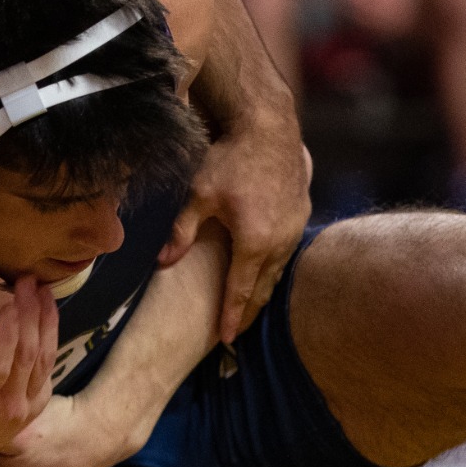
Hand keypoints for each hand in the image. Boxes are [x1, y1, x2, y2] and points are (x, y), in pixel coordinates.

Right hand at [0, 275, 59, 466]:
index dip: (7, 333)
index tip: (8, 302)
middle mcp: (8, 408)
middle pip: (27, 356)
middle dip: (30, 314)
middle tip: (27, 281)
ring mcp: (26, 409)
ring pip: (45, 360)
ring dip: (47, 322)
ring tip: (44, 290)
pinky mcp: (35, 406)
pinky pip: (49, 369)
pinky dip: (51, 340)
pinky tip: (47, 316)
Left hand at [162, 128, 309, 346]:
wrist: (269, 127)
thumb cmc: (231, 159)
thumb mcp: (199, 194)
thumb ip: (182, 232)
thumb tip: (162, 262)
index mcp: (255, 242)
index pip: (241, 290)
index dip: (233, 316)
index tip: (227, 339)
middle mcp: (280, 241)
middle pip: (264, 287)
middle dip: (250, 311)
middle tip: (239, 332)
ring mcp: (295, 227)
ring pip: (279, 270)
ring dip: (265, 290)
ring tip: (252, 307)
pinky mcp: (302, 213)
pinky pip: (288, 250)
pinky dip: (275, 266)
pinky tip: (267, 270)